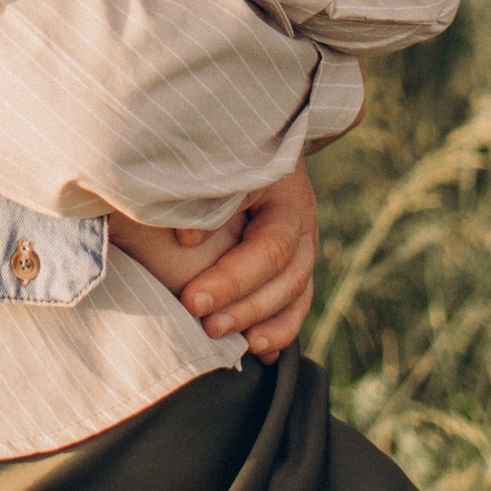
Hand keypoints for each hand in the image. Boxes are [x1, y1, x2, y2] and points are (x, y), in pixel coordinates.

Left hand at [164, 166, 317, 355]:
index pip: (270, 248)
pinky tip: (260, 351)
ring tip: (238, 347)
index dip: (233, 279)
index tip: (192, 300)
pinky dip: (280, 329)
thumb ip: (204, 201)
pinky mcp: (294, 263)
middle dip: (247, 307)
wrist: (247, 139)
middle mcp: (302, 224)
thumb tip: (187, 240)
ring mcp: (304, 245)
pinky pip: (297, 304)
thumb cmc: (222, 154)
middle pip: (288, 277)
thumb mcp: (215, 167)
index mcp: (285, 197)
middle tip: (206, 326)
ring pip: (297, 295)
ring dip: (267, 324)